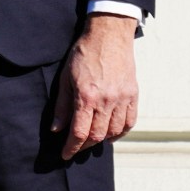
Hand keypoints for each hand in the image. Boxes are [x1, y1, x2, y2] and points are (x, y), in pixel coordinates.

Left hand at [51, 13, 139, 158]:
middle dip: (85, 146)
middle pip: (97, 136)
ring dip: (102, 140)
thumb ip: (62, 106)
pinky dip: (121, 132)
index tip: (66, 155)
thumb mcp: (65, 78)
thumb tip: (57, 129)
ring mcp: (122, 98)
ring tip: (93, 140)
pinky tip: (112, 134)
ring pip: (114, 131)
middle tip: (77, 148)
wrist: (109, 35)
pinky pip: (130, 121)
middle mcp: (106, 100)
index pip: (79, 132)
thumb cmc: (84, 54)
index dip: (71, 148)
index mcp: (86, 97)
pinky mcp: (133, 94)